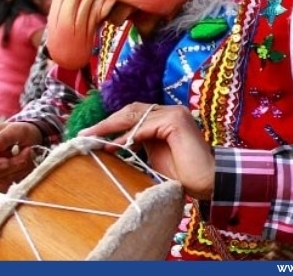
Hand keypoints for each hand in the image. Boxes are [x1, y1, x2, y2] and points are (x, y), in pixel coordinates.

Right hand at [0, 122, 42, 191]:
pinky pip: (5, 187)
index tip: (6, 160)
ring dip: (18, 170)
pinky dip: (19, 178)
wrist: (35, 140)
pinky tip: (26, 166)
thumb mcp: (15, 130)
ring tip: (29, 155)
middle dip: (10, 165)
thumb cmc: (21, 132)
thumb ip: (1, 138)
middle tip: (27, 151)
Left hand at [79, 103, 213, 199]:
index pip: (133, 113)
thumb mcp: (153, 156)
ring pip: (135, 115)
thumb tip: (112, 143)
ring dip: (111, 127)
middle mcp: (171, 111)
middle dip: (106, 123)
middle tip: (86, 134)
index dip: (111, 123)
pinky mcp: (175, 121)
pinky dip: (127, 136)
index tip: (91, 135)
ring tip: (94, 138)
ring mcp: (174, 113)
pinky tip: (114, 146)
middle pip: (131, 110)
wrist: (207, 182)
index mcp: (167, 117)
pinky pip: (144, 126)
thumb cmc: (183, 174)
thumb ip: (138, 144)